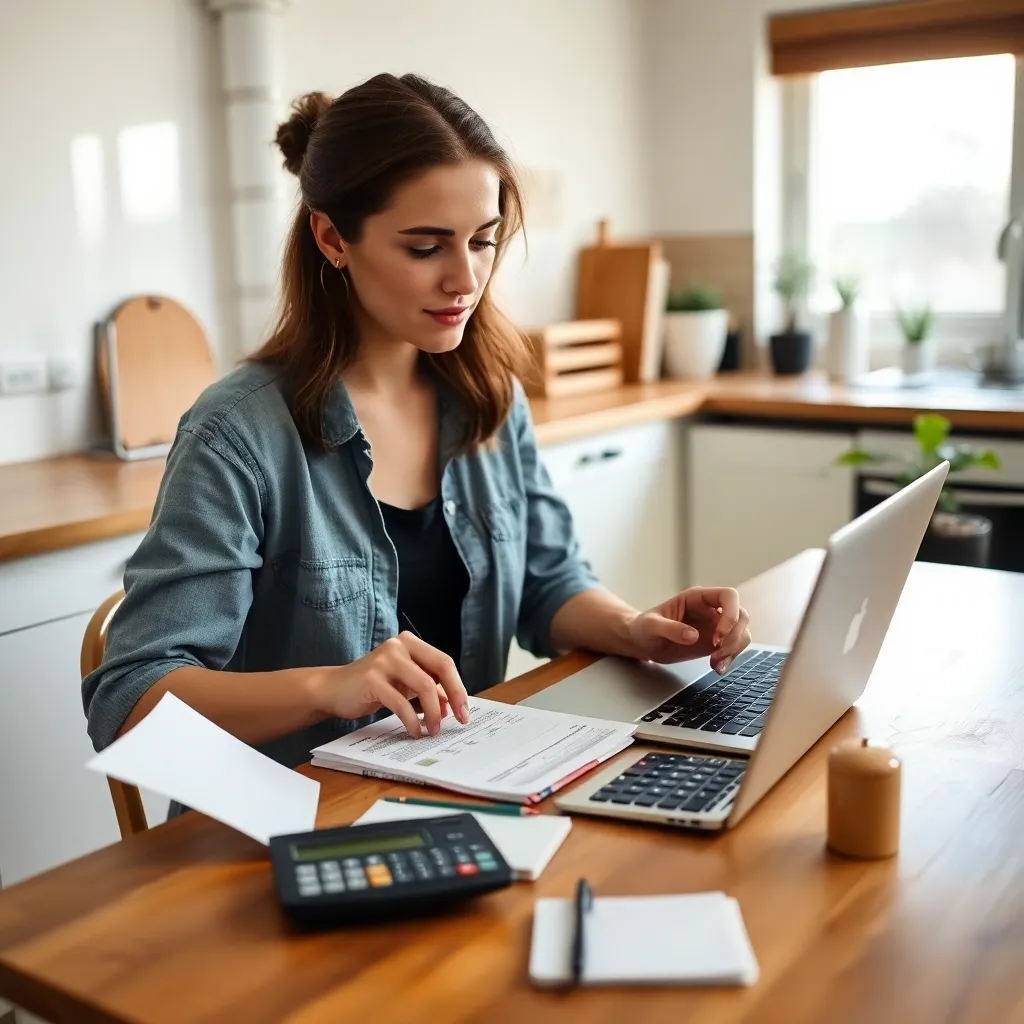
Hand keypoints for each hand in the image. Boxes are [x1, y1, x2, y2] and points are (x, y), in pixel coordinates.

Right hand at [309, 632, 470, 737]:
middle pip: (440, 668)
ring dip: (433, 712)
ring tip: (433, 729)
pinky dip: (411, 720)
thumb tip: (452, 705)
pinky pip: (401, 702)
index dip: (458, 687)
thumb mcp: (405, 685)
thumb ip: (428, 690)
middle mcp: (399, 645)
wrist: (334, 689)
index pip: (444, 662)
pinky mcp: (372, 679)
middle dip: (454, 696)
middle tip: (459, 719)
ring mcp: (385, 660)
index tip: (465, 711)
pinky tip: (414, 731)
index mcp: (410, 643)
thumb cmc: (373, 686)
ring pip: (424, 686)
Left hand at [626, 587, 750, 673]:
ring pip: (742, 633)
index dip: (731, 614)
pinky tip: (717, 668)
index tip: (718, 636)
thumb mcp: (651, 626)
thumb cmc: (644, 627)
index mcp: (697, 598)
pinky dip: (730, 659)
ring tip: (716, 664)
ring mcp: (715, 626)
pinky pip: (733, 648)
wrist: (642, 642)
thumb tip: (692, 635)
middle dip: (734, 637)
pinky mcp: (715, 643)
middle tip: (716, 653)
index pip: (728, 595)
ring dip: (734, 650)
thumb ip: (670, 628)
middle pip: (741, 615)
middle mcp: (710, 609)